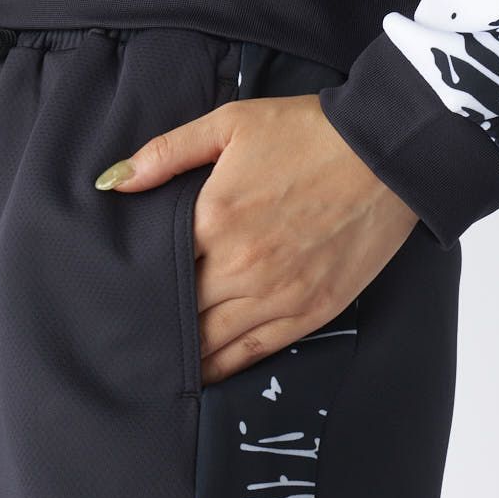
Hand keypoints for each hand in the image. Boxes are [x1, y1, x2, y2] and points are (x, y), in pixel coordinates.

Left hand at [94, 95, 418, 384]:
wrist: (388, 153)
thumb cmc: (309, 132)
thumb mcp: (231, 124)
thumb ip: (167, 153)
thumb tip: (110, 182)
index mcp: (214, 220)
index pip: (156, 271)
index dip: (134, 287)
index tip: (115, 298)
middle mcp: (242, 267)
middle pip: (180, 314)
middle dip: (154, 324)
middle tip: (127, 338)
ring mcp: (278, 295)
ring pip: (212, 343)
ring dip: (184, 355)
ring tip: (157, 364)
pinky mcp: (310, 311)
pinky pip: (255, 352)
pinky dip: (225, 366)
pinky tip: (204, 373)